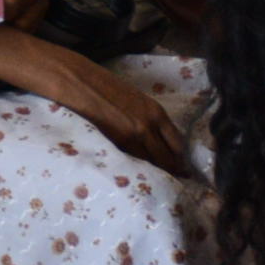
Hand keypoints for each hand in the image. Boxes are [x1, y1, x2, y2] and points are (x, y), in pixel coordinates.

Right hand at [37, 48, 187, 173]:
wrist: (81, 83)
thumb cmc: (106, 86)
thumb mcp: (136, 100)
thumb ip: (148, 118)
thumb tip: (157, 137)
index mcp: (156, 112)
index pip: (178, 143)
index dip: (181, 158)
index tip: (183, 168)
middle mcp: (150, 126)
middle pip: (168, 157)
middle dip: (173, 170)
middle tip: (175, 180)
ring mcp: (134, 137)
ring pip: (152, 162)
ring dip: (157, 172)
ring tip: (160, 182)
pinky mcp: (118, 144)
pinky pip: (135, 161)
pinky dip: (140, 169)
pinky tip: (140, 174)